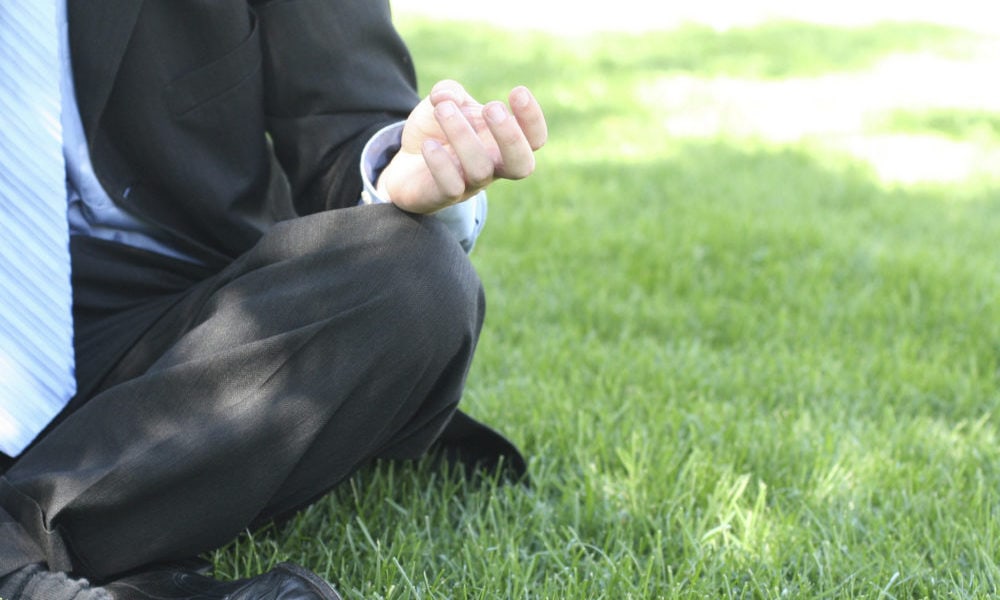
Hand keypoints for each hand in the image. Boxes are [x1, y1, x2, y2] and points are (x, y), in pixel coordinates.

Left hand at [376, 80, 547, 213]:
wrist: (404, 163)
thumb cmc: (436, 132)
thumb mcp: (445, 103)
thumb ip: (449, 91)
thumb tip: (446, 96)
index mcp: (502, 142)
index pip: (534, 138)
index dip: (533, 118)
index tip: (517, 92)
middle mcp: (493, 167)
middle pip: (521, 165)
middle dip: (511, 137)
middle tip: (491, 108)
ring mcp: (469, 185)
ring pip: (480, 170)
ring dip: (463, 135)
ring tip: (443, 109)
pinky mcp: (443, 197)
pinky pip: (451, 187)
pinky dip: (441, 163)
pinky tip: (429, 144)